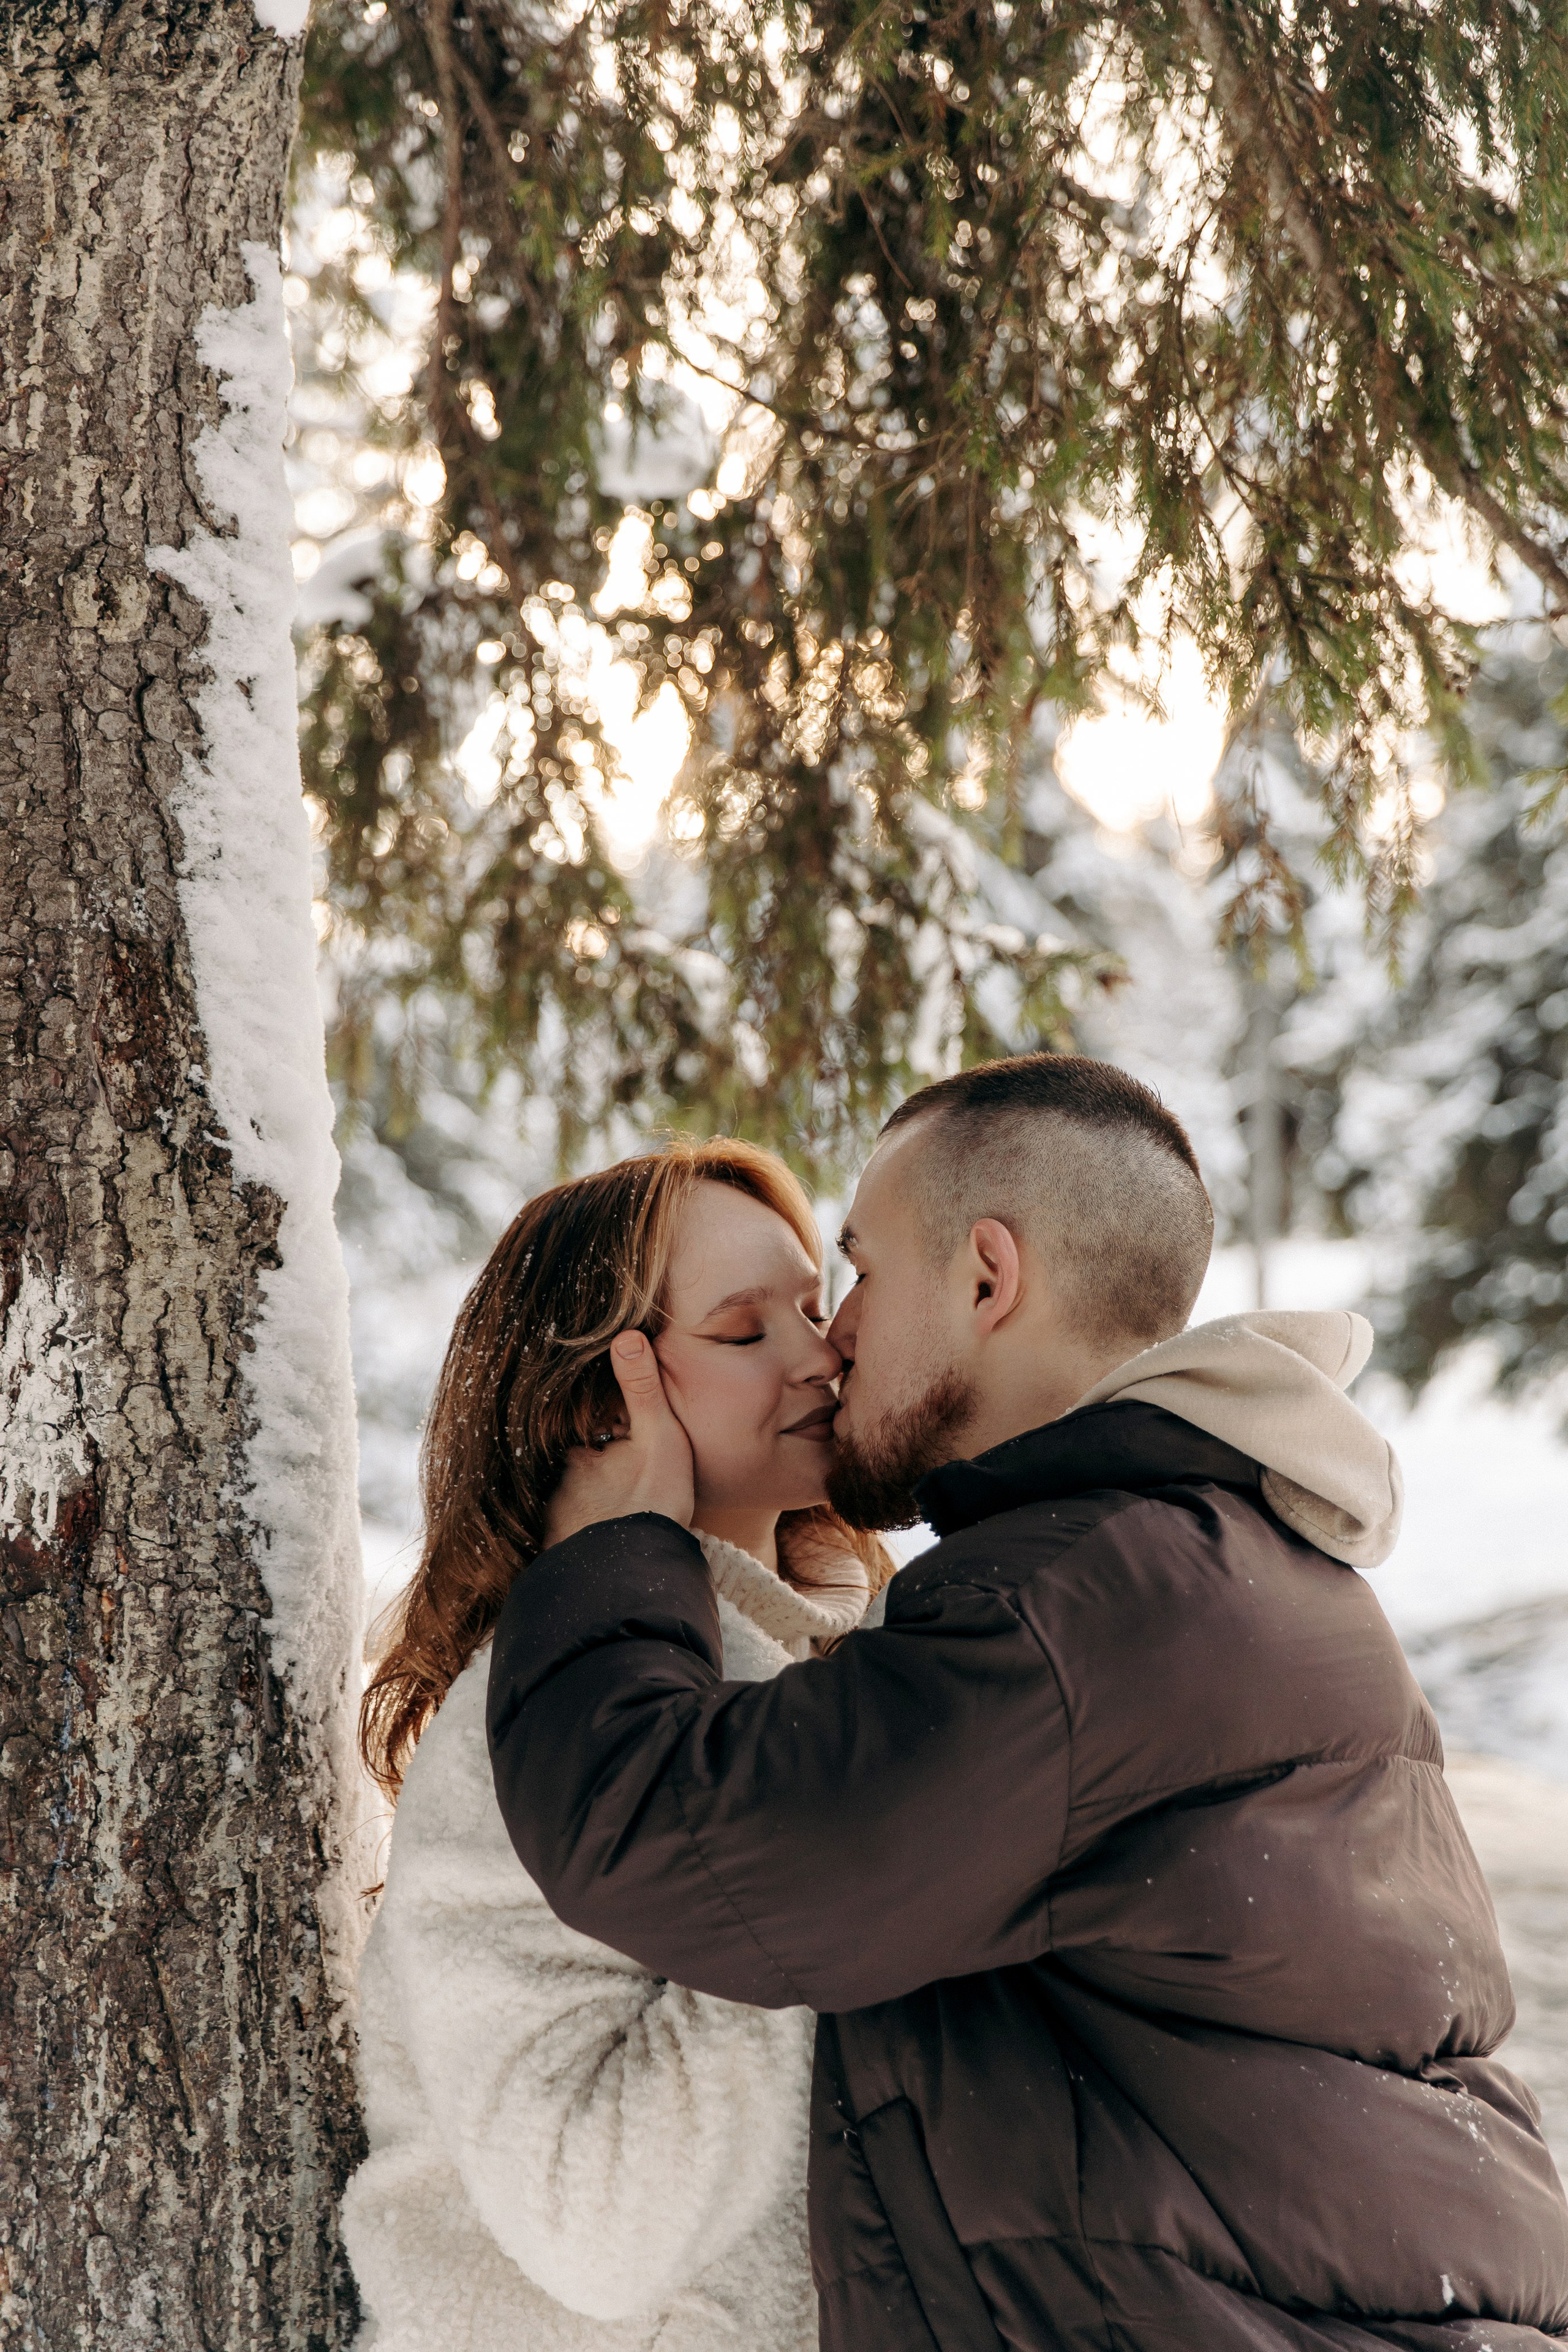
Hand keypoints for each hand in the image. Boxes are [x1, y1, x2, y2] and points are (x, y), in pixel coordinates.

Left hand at [544, 1331, 696, 1546]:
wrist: (638, 1578)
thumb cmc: (652, 1504)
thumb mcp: (658, 1437)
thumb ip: (642, 1388)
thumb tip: (625, 1335)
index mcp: (572, 1453)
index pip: (580, 1427)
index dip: (601, 1427)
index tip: (617, 1429)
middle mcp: (553, 1486)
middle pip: (573, 1463)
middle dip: (591, 1462)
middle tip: (619, 1470)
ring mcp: (554, 1522)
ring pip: (570, 1497)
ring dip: (585, 1497)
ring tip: (612, 1500)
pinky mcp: (562, 1552)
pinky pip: (570, 1528)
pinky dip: (582, 1525)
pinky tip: (602, 1529)